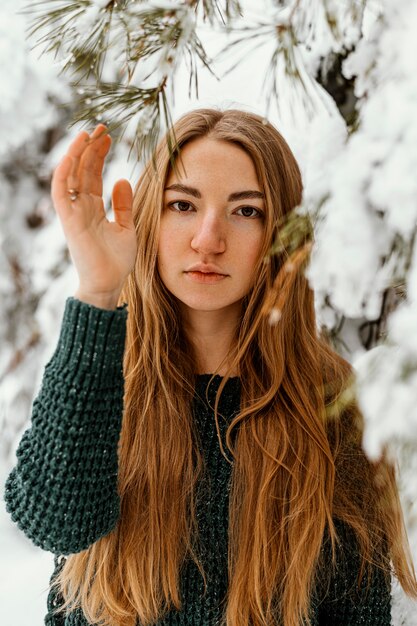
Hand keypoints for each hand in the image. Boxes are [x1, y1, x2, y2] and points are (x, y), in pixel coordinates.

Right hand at [51, 124, 136, 307]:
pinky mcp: (69, 221)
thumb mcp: (127, 227)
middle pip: (82, 170)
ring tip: (89, 133)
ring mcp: (74, 213)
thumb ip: (123, 205)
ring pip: (70, 176)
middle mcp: (81, 208)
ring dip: (77, 153)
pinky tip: (74, 153)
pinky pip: (61, 192)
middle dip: (90, 148)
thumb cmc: (117, 261)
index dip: (99, 155)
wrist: (110, 283)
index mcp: (93, 209)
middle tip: (102, 127)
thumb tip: (121, 179)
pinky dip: (65, 171)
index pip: (92, 175)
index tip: (109, 136)